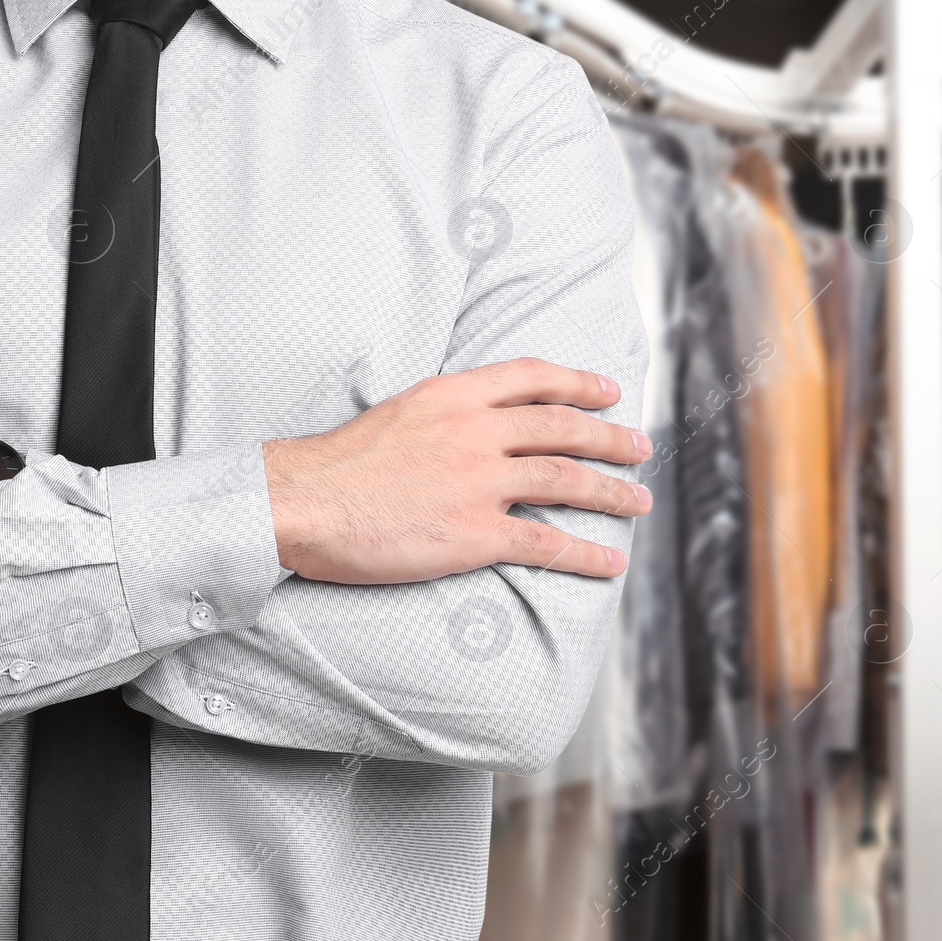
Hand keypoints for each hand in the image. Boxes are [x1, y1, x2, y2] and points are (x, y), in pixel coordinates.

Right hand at [263, 358, 652, 583]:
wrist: (300, 503)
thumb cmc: (337, 464)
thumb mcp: (398, 410)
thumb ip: (446, 412)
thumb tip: (479, 421)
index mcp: (454, 395)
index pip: (533, 378)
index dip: (579, 383)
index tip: (609, 391)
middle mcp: (476, 432)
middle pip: (563, 428)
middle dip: (611, 439)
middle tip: (641, 448)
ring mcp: (479, 483)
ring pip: (566, 481)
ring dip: (612, 493)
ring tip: (639, 503)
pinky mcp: (474, 534)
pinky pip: (546, 543)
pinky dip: (585, 555)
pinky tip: (609, 562)